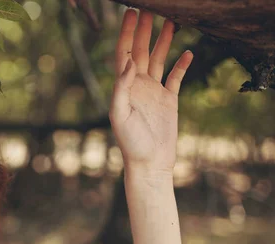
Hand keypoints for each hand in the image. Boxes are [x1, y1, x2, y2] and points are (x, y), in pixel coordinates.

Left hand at [110, 9, 192, 173]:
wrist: (149, 163)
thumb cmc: (130, 143)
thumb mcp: (119, 115)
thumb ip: (121, 88)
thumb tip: (128, 62)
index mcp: (124, 87)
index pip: (124, 54)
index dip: (126, 33)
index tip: (131, 13)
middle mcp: (137, 86)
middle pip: (142, 51)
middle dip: (145, 30)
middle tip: (150, 9)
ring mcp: (153, 92)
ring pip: (159, 60)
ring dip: (164, 41)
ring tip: (171, 21)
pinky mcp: (168, 101)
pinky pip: (175, 78)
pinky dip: (181, 65)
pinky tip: (188, 52)